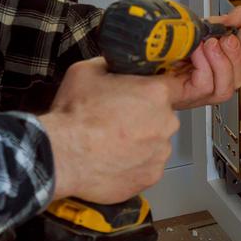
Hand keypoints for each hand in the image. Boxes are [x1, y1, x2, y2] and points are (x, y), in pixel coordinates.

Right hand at [41, 58, 178, 204]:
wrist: (63, 155)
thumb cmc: (75, 116)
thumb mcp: (87, 71)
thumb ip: (111, 64)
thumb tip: (115, 64)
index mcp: (155, 93)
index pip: (177, 84)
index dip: (160, 88)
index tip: (150, 93)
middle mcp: (165, 122)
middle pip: (162, 115)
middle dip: (144, 116)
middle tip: (118, 119)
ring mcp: (160, 152)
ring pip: (156, 142)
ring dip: (140, 141)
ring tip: (112, 142)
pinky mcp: (151, 176)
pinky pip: (148, 165)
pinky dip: (134, 164)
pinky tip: (113, 159)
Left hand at [166, 5, 240, 110]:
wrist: (133, 55)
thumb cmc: (158, 47)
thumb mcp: (194, 31)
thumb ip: (219, 24)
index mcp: (212, 67)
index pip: (240, 63)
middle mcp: (207, 82)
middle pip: (238, 79)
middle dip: (238, 56)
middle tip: (227, 38)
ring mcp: (196, 93)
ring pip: (225, 88)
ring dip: (222, 63)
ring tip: (210, 44)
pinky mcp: (185, 96)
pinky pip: (205, 85)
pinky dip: (204, 66)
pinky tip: (195, 52)